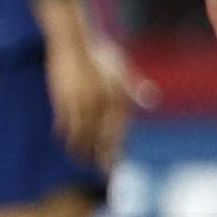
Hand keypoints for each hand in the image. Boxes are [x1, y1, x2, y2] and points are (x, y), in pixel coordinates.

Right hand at [43, 21, 150, 167]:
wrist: (74, 42)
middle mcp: (103, 104)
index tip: (115, 165)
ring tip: (82, 162)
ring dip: (82, 151)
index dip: (116, 150)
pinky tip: (67, 143)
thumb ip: (134, 88)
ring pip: (82, 136)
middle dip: (102, 158)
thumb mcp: (121, 70)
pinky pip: (66, 126)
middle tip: (103, 174)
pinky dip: (67, 136)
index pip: (118, 131)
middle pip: (102, 139)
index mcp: (118, 97)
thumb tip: (151, 100)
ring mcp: (84, 103)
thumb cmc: (99, 53)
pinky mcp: (65, 101)